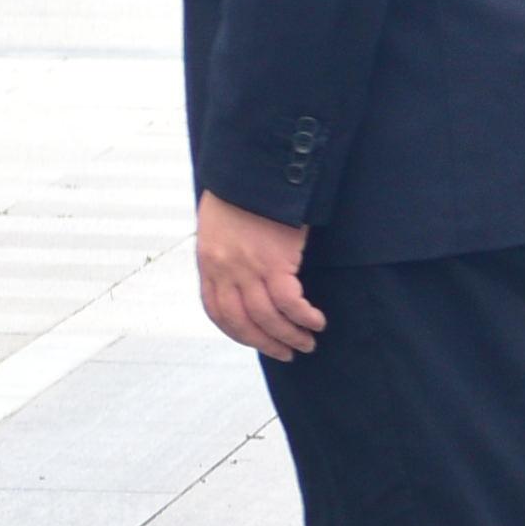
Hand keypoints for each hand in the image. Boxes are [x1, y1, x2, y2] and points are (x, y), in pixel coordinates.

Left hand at [195, 191, 325, 362]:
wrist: (253, 172)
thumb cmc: (240, 196)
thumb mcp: (219, 229)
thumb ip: (227, 256)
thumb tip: (241, 282)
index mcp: (208, 263)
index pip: (217, 311)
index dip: (237, 332)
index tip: (256, 341)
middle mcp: (224, 271)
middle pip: (242, 321)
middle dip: (265, 343)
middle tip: (287, 353)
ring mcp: (248, 268)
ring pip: (267, 317)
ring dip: (289, 335)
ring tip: (307, 342)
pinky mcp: (275, 262)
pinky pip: (290, 302)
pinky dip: (303, 317)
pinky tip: (316, 321)